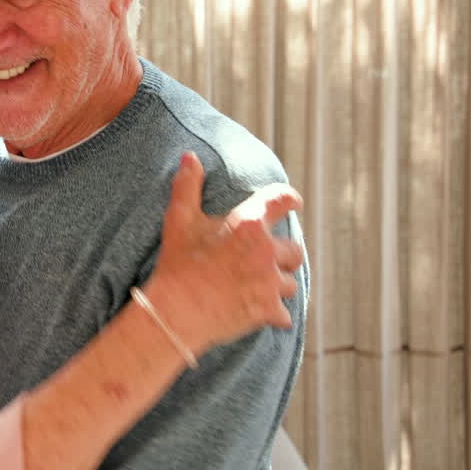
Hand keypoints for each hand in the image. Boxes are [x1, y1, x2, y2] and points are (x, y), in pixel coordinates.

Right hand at [144, 152, 303, 356]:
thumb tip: (190, 157)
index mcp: (249, 224)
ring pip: (290, 282)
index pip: (282, 200)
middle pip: (294, 250)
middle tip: (262, 257)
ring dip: (277, 283)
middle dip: (281, 254)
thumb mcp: (179, 220)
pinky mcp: (268, 310)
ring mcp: (270, 283)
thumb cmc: (178, 263)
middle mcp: (266, 252)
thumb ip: (187, 186)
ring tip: (256, 285)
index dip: (289, 199)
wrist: (176, 312)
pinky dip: (274, 312)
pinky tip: (259, 310)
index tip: (293, 202)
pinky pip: (283, 312)